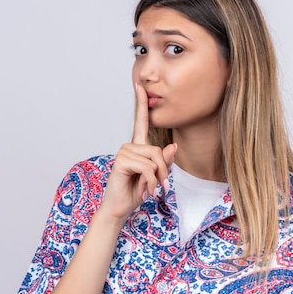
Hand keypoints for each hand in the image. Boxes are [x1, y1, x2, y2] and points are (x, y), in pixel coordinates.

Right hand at [99, 84, 176, 221]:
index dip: (141, 103)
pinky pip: (147, 168)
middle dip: (163, 170)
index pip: (141, 121)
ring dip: (156, 178)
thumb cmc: (136, 192)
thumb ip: (164, 162)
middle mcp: (130, 146)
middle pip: (158, 150)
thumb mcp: (156, 177)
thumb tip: (172, 146)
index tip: (139, 85)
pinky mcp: (122, 161)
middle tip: (160, 186)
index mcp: (138, 147)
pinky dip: (150, 182)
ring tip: (149, 189)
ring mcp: (124, 152)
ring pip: (154, 159)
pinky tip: (144, 190)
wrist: (120, 208)